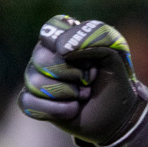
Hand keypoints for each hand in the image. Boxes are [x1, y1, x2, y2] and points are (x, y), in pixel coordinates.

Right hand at [19, 15, 147, 146]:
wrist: (118, 115)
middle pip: (41, 58)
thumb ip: (94, 37)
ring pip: (35, 82)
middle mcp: (45, 57)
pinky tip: (73, 109)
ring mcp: (37, 79)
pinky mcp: (34, 102)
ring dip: (69, 93)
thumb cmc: (115, 80)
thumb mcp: (114, 52)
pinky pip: (29, 102)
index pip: (50, 31)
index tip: (89, 59)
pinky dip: (57, 109)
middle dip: (72, 73)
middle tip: (90, 79)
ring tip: (84, 94)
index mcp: (63, 39)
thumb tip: (62, 50)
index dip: (70, 46)